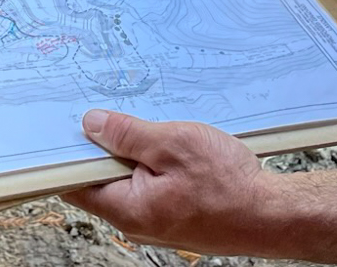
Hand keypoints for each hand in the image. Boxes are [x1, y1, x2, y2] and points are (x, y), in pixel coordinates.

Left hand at [63, 110, 273, 255]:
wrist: (271, 214)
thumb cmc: (228, 185)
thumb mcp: (173, 144)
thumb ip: (128, 135)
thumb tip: (92, 125)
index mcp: (127, 208)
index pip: (75, 183)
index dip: (67, 152)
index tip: (65, 125)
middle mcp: (136, 222)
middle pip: (100, 180)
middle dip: (104, 147)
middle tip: (113, 114)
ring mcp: (155, 221)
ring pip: (128, 181)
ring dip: (133, 154)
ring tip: (149, 129)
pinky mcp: (173, 216)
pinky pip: (149, 187)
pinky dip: (152, 165)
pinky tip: (169, 147)